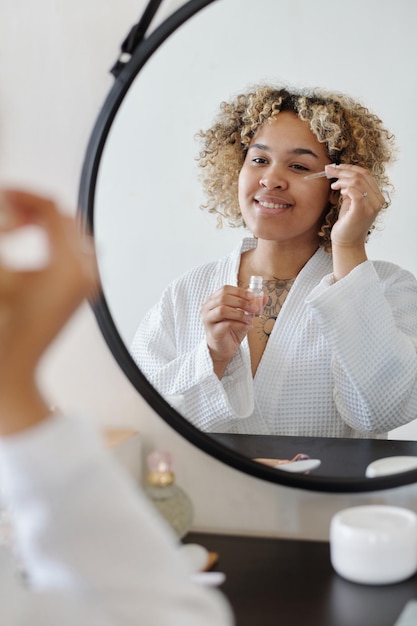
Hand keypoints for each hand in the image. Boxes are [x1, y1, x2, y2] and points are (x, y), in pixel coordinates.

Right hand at [0, 189, 98, 434]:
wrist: (10, 370)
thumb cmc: (1, 328)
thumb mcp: (0, 274)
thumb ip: (3, 231)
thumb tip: (11, 212)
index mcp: (68, 266)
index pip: (52, 210)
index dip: (24, 195)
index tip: (4, 194)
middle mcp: (86, 273)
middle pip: (67, 218)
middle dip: (36, 207)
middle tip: (7, 207)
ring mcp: (87, 284)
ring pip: (74, 234)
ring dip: (47, 223)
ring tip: (17, 223)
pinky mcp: (82, 292)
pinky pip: (76, 252)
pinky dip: (56, 240)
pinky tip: (32, 241)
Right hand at [200, 285, 261, 378]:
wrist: (223, 348)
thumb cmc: (231, 330)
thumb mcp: (243, 315)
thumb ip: (252, 305)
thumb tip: (264, 297)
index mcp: (212, 301)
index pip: (225, 289)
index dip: (240, 292)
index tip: (253, 297)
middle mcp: (207, 308)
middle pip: (223, 298)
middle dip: (242, 302)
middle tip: (255, 308)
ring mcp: (208, 320)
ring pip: (223, 310)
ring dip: (240, 313)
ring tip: (251, 319)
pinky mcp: (213, 332)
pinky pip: (227, 324)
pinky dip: (240, 324)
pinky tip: (247, 327)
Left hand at [325, 163, 385, 278]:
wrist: (346, 243)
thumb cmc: (347, 223)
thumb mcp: (350, 202)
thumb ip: (351, 189)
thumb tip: (342, 174)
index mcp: (377, 196)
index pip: (366, 174)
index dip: (350, 167)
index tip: (337, 166)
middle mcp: (377, 200)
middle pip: (361, 175)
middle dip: (343, 170)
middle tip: (329, 170)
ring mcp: (371, 206)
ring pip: (357, 181)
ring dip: (342, 179)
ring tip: (333, 185)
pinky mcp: (361, 211)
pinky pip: (354, 192)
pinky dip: (345, 187)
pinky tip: (337, 190)